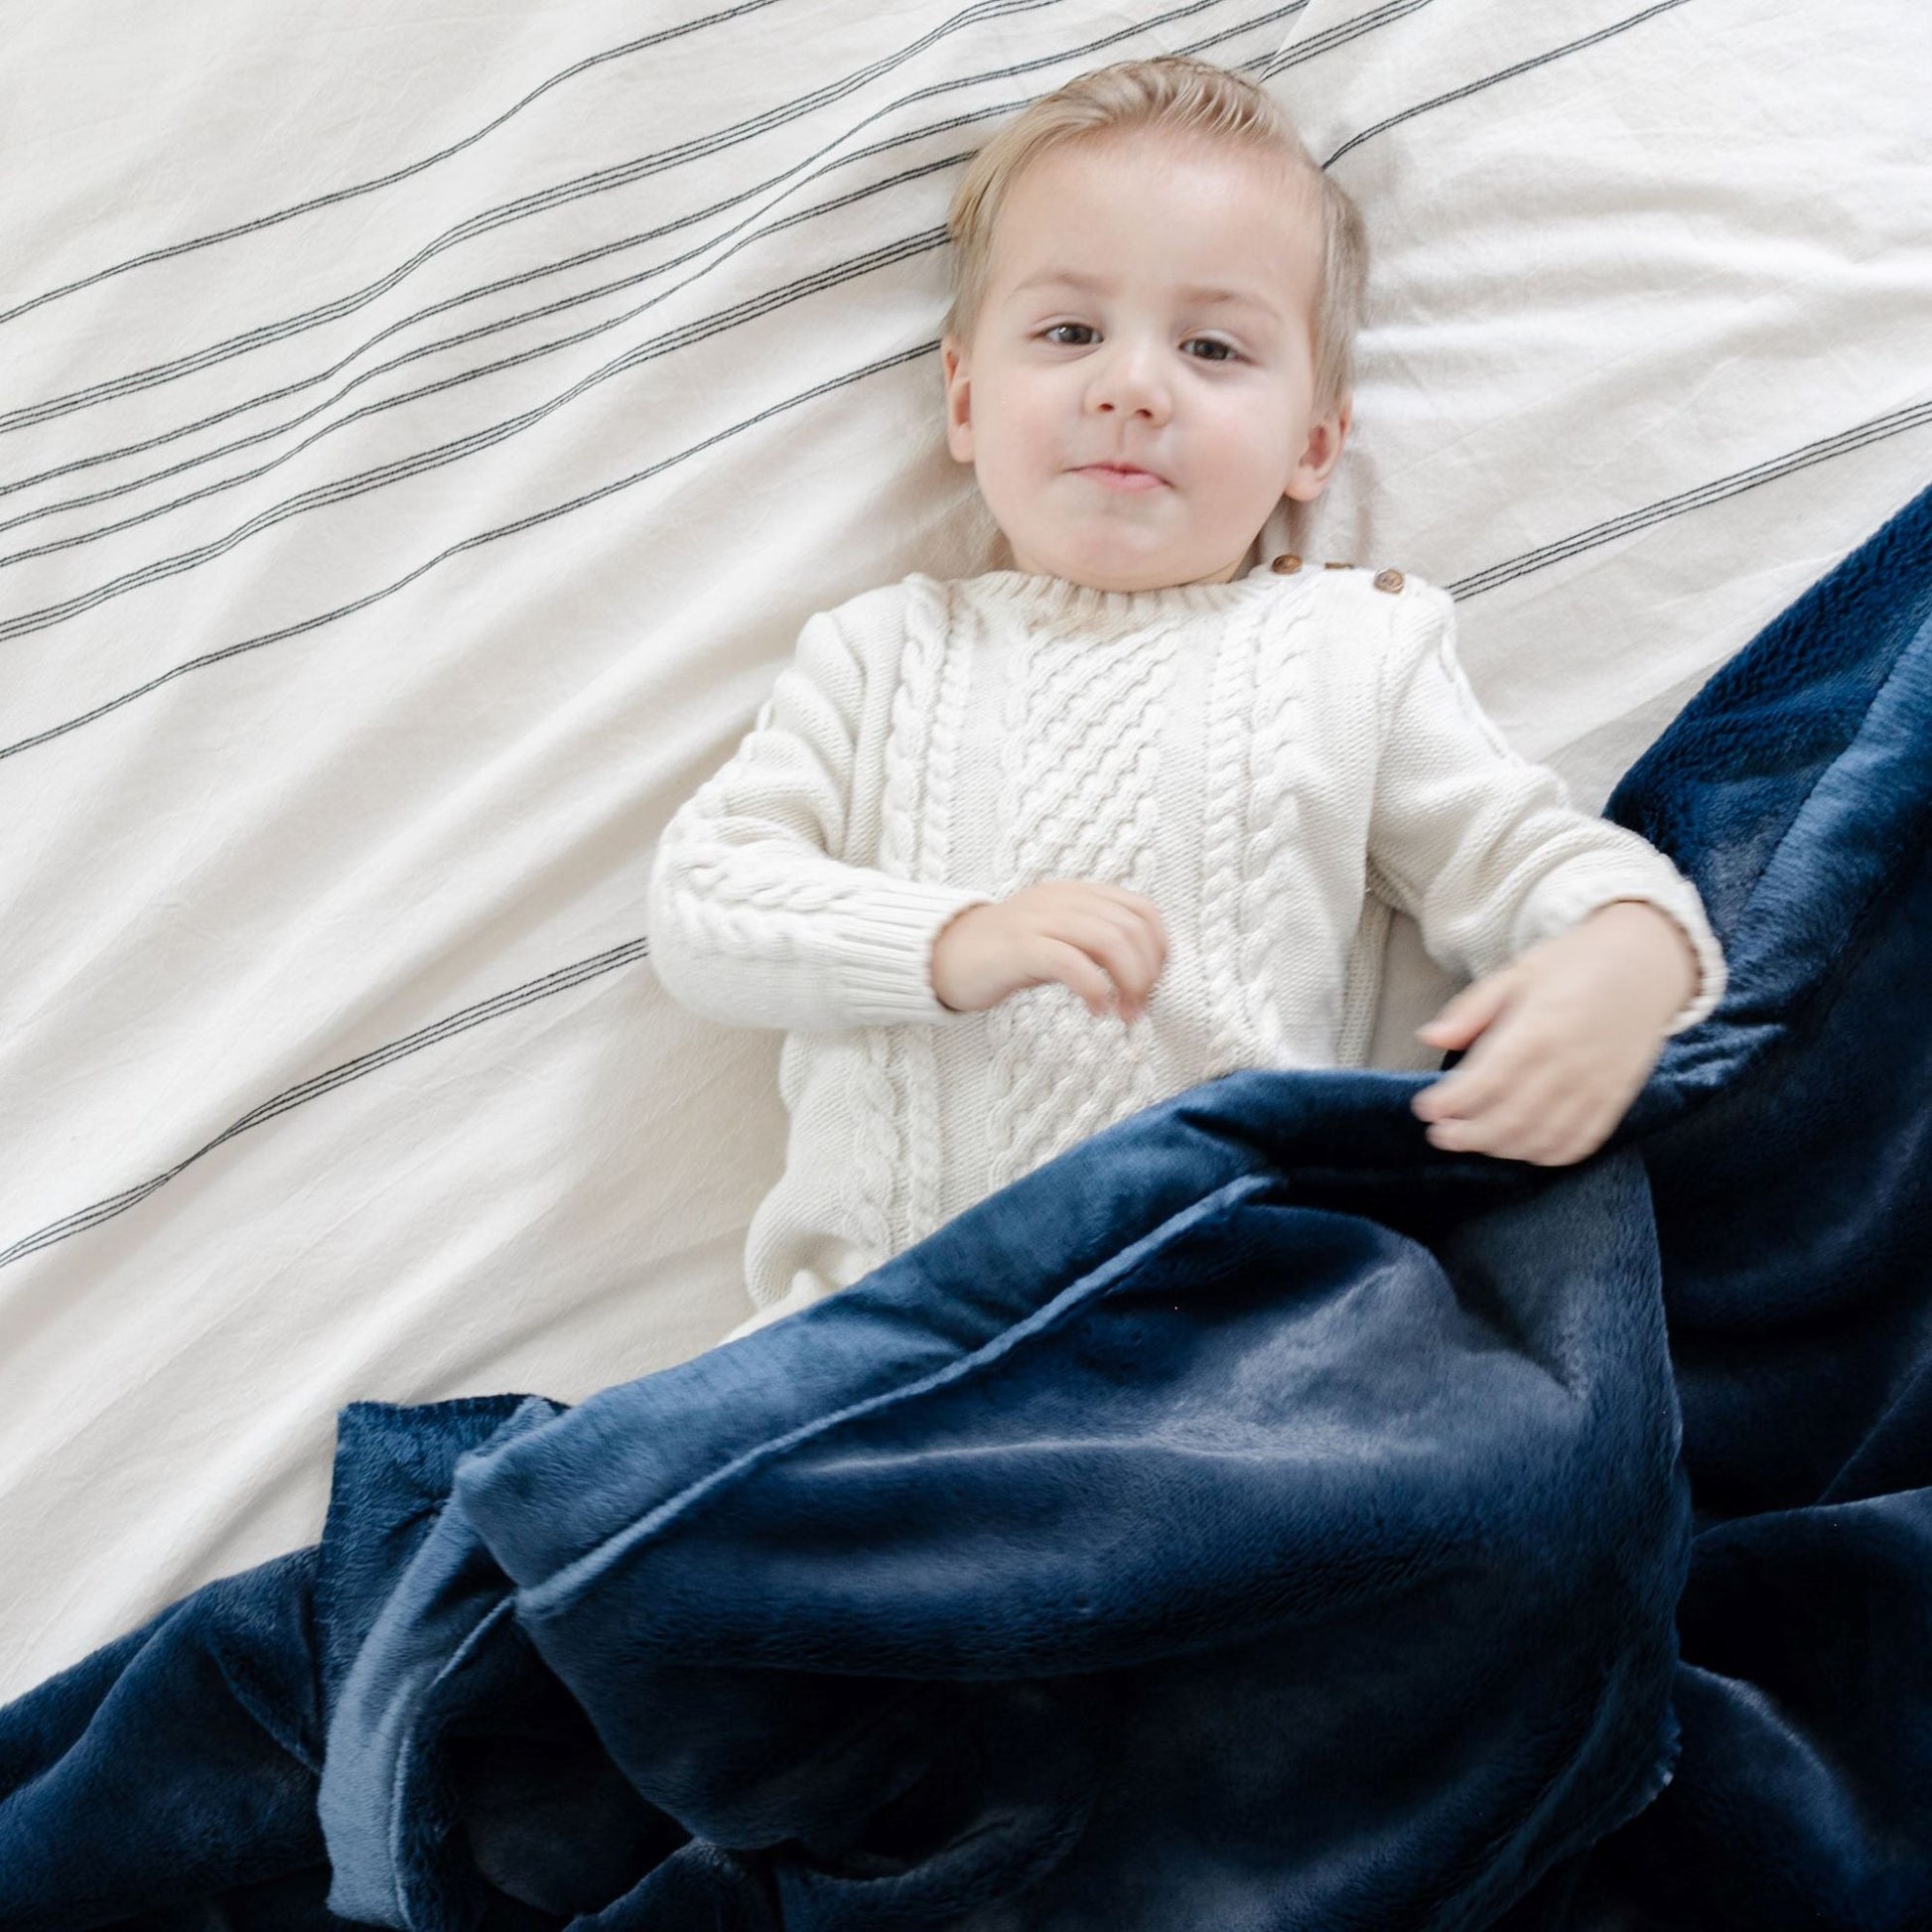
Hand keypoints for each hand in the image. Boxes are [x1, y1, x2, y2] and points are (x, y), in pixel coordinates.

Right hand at [931, 880, 1168, 1022]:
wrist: (943, 955)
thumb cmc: (1005, 955)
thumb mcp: (1058, 939)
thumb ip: (1094, 944)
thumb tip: (1142, 975)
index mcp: (1076, 894)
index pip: (1141, 909)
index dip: (1159, 948)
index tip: (1154, 983)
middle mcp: (1062, 900)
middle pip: (1130, 927)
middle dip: (1147, 973)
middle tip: (1139, 1008)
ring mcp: (1040, 920)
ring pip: (1109, 940)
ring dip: (1129, 982)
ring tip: (1123, 1013)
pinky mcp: (1019, 947)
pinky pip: (1071, 961)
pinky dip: (1095, 988)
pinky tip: (1097, 1009)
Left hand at [1409, 900, 1697, 1163]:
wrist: (1647, 962)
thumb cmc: (1575, 963)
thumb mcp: (1517, 973)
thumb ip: (1472, 1009)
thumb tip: (1430, 1038)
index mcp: (1539, 1029)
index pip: (1486, 1082)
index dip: (1451, 1102)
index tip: (1424, 1109)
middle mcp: (1569, 1065)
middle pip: (1510, 1119)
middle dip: (1468, 1135)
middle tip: (1440, 1134)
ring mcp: (1596, 1087)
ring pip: (1542, 1138)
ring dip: (1501, 1149)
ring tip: (1473, 1140)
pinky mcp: (1616, 1099)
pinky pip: (1581, 1142)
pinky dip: (1547, 1154)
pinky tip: (1521, 1147)